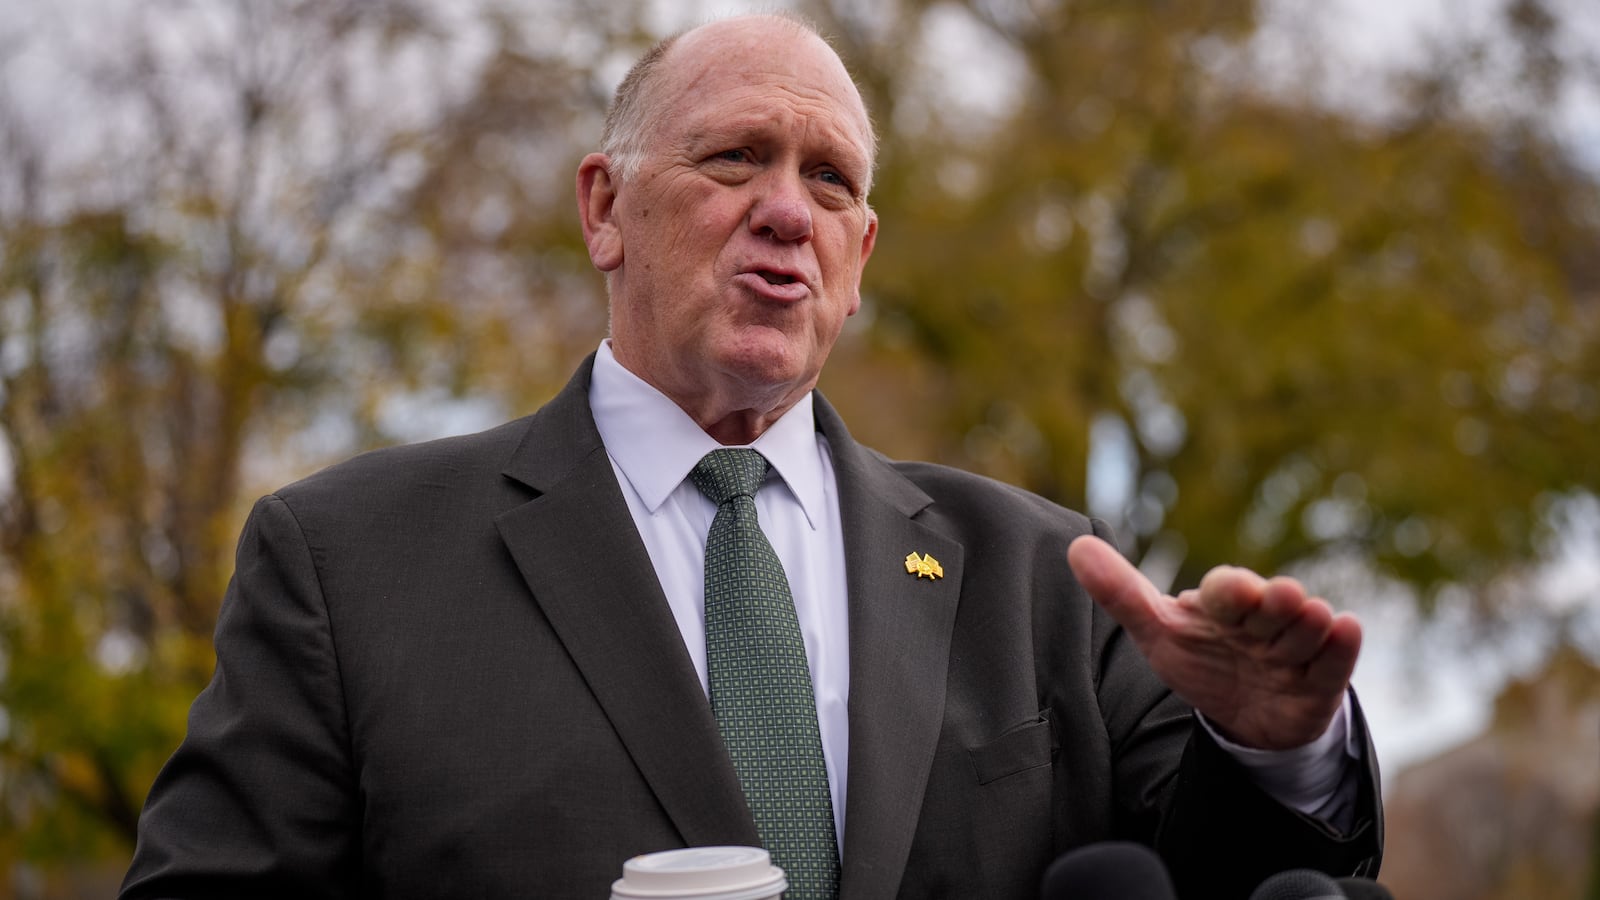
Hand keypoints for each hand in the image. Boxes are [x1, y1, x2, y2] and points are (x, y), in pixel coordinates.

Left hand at [1066, 535, 1360, 750]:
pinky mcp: (1319, 684)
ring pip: (1304, 633)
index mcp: (1222, 605)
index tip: (1235, 590)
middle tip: (1281, 597)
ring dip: (1307, 626)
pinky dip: (1341, 648)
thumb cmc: (1201, 660)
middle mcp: (1262, 621)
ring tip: (1314, 615)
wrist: (1243, 716)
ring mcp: (1293, 650)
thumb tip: (1074, 547)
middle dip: (1275, 604)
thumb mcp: (1157, 632)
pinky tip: (1347, 627)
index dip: (1231, 591)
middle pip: (1271, 608)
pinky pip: (1334, 665)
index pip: (1226, 592)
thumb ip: (1120, 593)